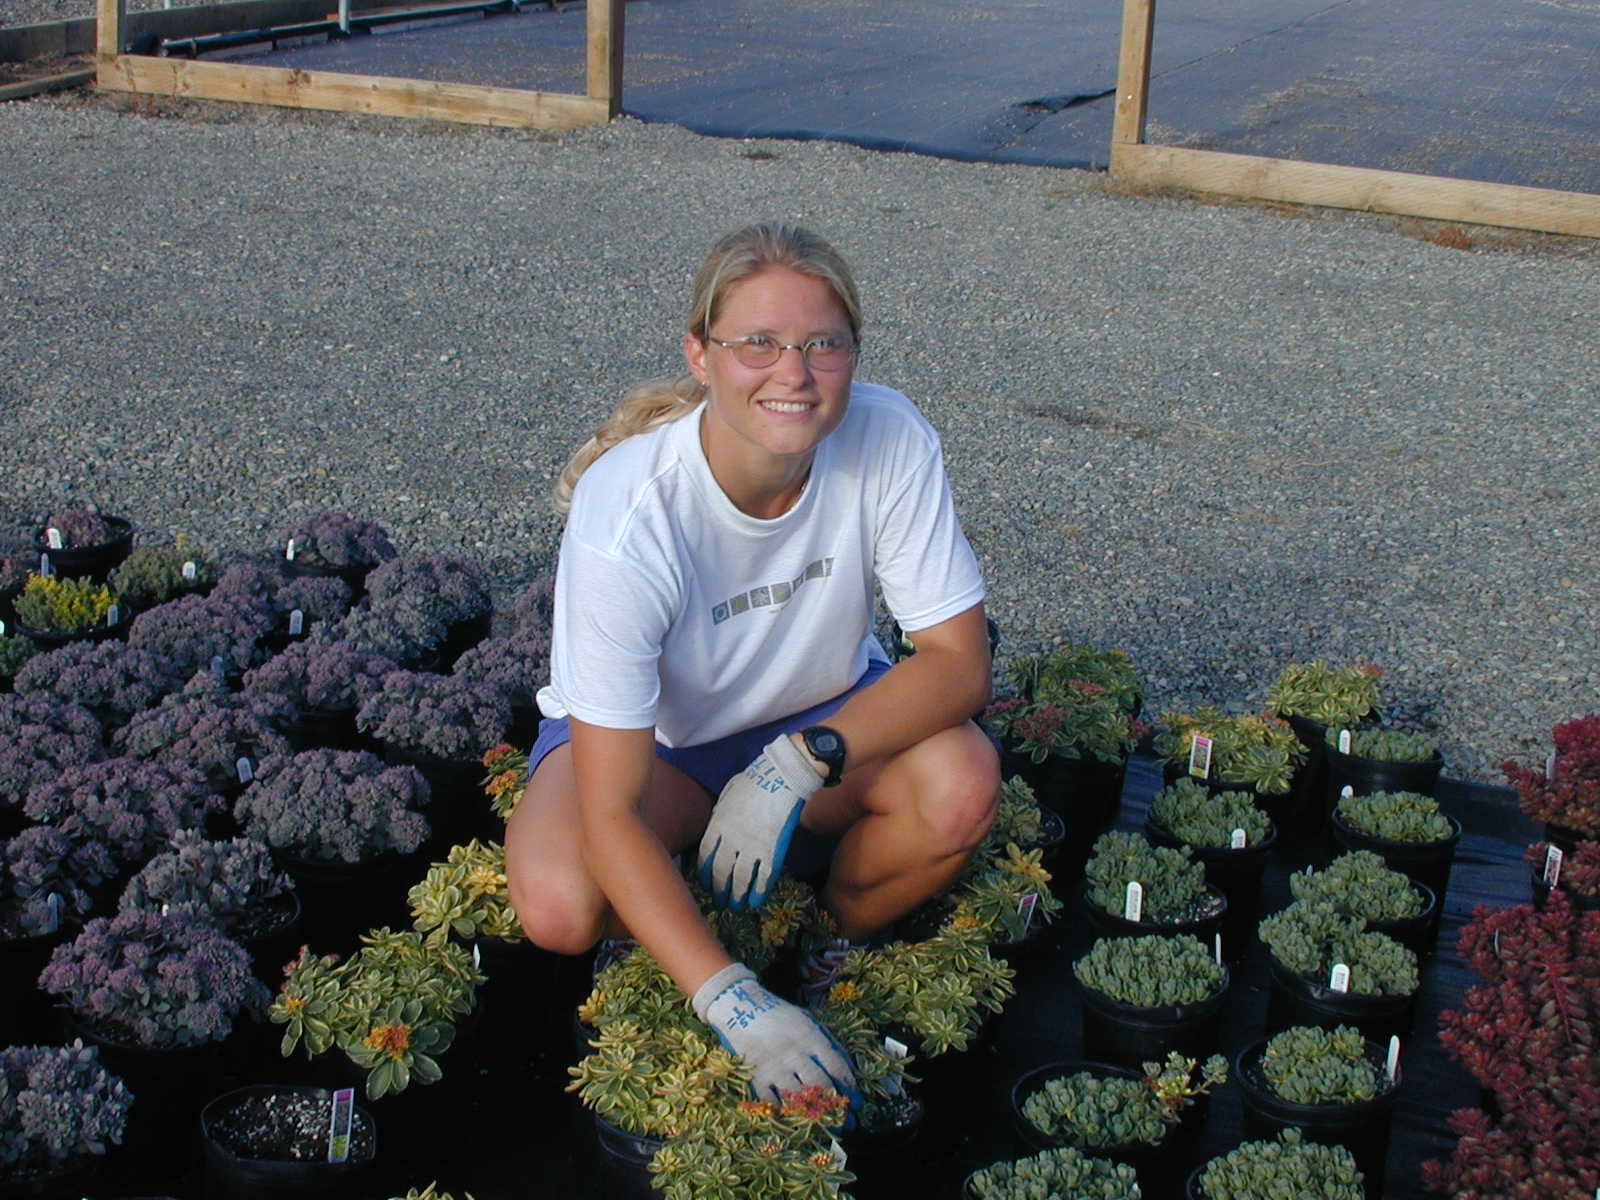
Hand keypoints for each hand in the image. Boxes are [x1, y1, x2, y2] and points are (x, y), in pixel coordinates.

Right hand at [692, 963, 859, 1111]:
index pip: (836, 1067)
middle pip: (820, 1086)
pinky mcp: (755, 1076)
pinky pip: (773, 1103)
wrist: (739, 1006)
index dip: (850, 1088)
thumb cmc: (781, 1016)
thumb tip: (849, 1070)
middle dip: (836, 1108)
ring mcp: (774, 1066)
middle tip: (847, 1125)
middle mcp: (794, 1053)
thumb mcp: (809, 1022)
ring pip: (799, 1097)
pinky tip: (796, 1123)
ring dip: (815, 1116)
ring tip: (828, 1129)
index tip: (858, 1105)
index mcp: (811, 1037)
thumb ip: (828, 1044)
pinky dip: (786, 1115)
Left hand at [697, 734, 821, 908]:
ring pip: (741, 878)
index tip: (705, 883)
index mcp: (718, 824)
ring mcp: (752, 846)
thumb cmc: (755, 779)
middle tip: (719, 901)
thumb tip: (717, 823)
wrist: (782, 776)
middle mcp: (731, 839)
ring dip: (737, 895)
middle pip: (721, 872)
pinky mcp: (772, 849)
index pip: (705, 856)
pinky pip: (764, 876)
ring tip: (736, 906)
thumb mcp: (728, 793)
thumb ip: (720, 812)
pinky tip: (756, 901)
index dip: (705, 873)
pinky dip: (759, 891)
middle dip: (719, 889)